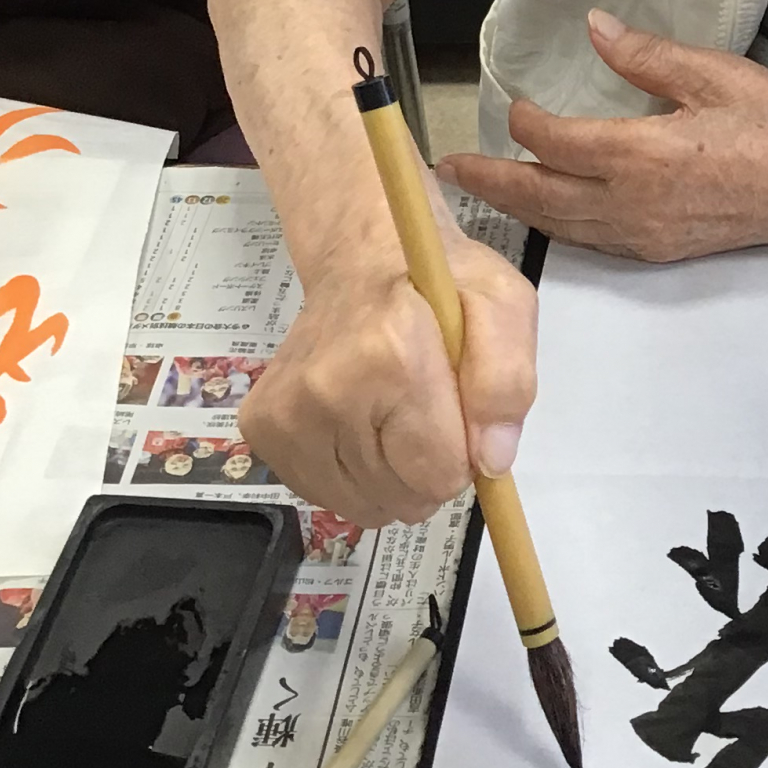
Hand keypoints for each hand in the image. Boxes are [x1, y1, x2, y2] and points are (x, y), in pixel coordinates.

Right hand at [239, 222, 537, 524]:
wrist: (360, 259)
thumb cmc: (438, 283)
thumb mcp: (503, 307)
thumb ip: (507, 383)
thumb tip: (490, 462)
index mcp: (391, 356)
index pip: (440, 473)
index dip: (465, 451)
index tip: (460, 409)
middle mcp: (325, 391)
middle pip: (403, 498)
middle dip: (429, 466)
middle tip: (428, 407)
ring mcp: (284, 415)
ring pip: (365, 507)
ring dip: (392, 476)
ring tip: (395, 413)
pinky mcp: (261, 429)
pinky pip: (328, 497)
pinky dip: (355, 475)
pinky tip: (361, 422)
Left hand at [443, 12, 767, 261]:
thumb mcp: (714, 73)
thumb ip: (646, 56)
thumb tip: (595, 26)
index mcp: (643, 154)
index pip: (557, 143)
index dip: (527, 125)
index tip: (516, 106)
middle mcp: (635, 203)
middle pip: (541, 198)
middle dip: (490, 184)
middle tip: (447, 171)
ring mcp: (647, 235)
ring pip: (563, 227)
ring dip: (518, 209)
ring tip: (483, 191)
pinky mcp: (662, 251)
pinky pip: (593, 242)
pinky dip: (559, 227)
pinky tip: (548, 213)